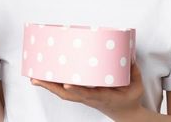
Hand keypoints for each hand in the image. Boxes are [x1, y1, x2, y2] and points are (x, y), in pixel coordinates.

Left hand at [30, 59, 144, 119]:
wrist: (126, 114)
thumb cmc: (129, 100)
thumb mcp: (136, 88)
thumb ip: (133, 73)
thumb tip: (129, 57)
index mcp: (103, 98)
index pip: (88, 95)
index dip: (78, 90)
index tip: (68, 85)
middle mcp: (90, 98)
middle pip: (67, 95)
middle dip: (51, 87)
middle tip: (36, 79)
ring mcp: (85, 98)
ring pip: (63, 94)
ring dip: (48, 86)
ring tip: (34, 77)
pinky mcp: (82, 95)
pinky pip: (65, 91)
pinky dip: (54, 86)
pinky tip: (43, 79)